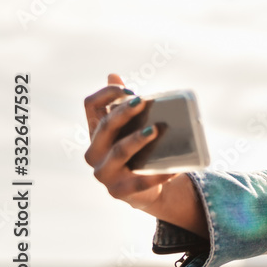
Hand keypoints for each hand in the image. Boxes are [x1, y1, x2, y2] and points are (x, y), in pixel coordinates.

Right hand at [84, 74, 178, 210]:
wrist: (146, 190)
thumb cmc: (138, 152)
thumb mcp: (131, 129)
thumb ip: (124, 104)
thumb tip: (112, 75)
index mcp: (96, 133)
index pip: (90, 106)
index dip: (107, 94)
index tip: (129, 90)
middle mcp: (94, 153)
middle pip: (104, 127)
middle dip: (123, 113)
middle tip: (142, 102)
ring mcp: (104, 173)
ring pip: (119, 152)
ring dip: (137, 139)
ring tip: (155, 129)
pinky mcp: (119, 191)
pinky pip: (141, 180)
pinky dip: (160, 173)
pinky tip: (175, 167)